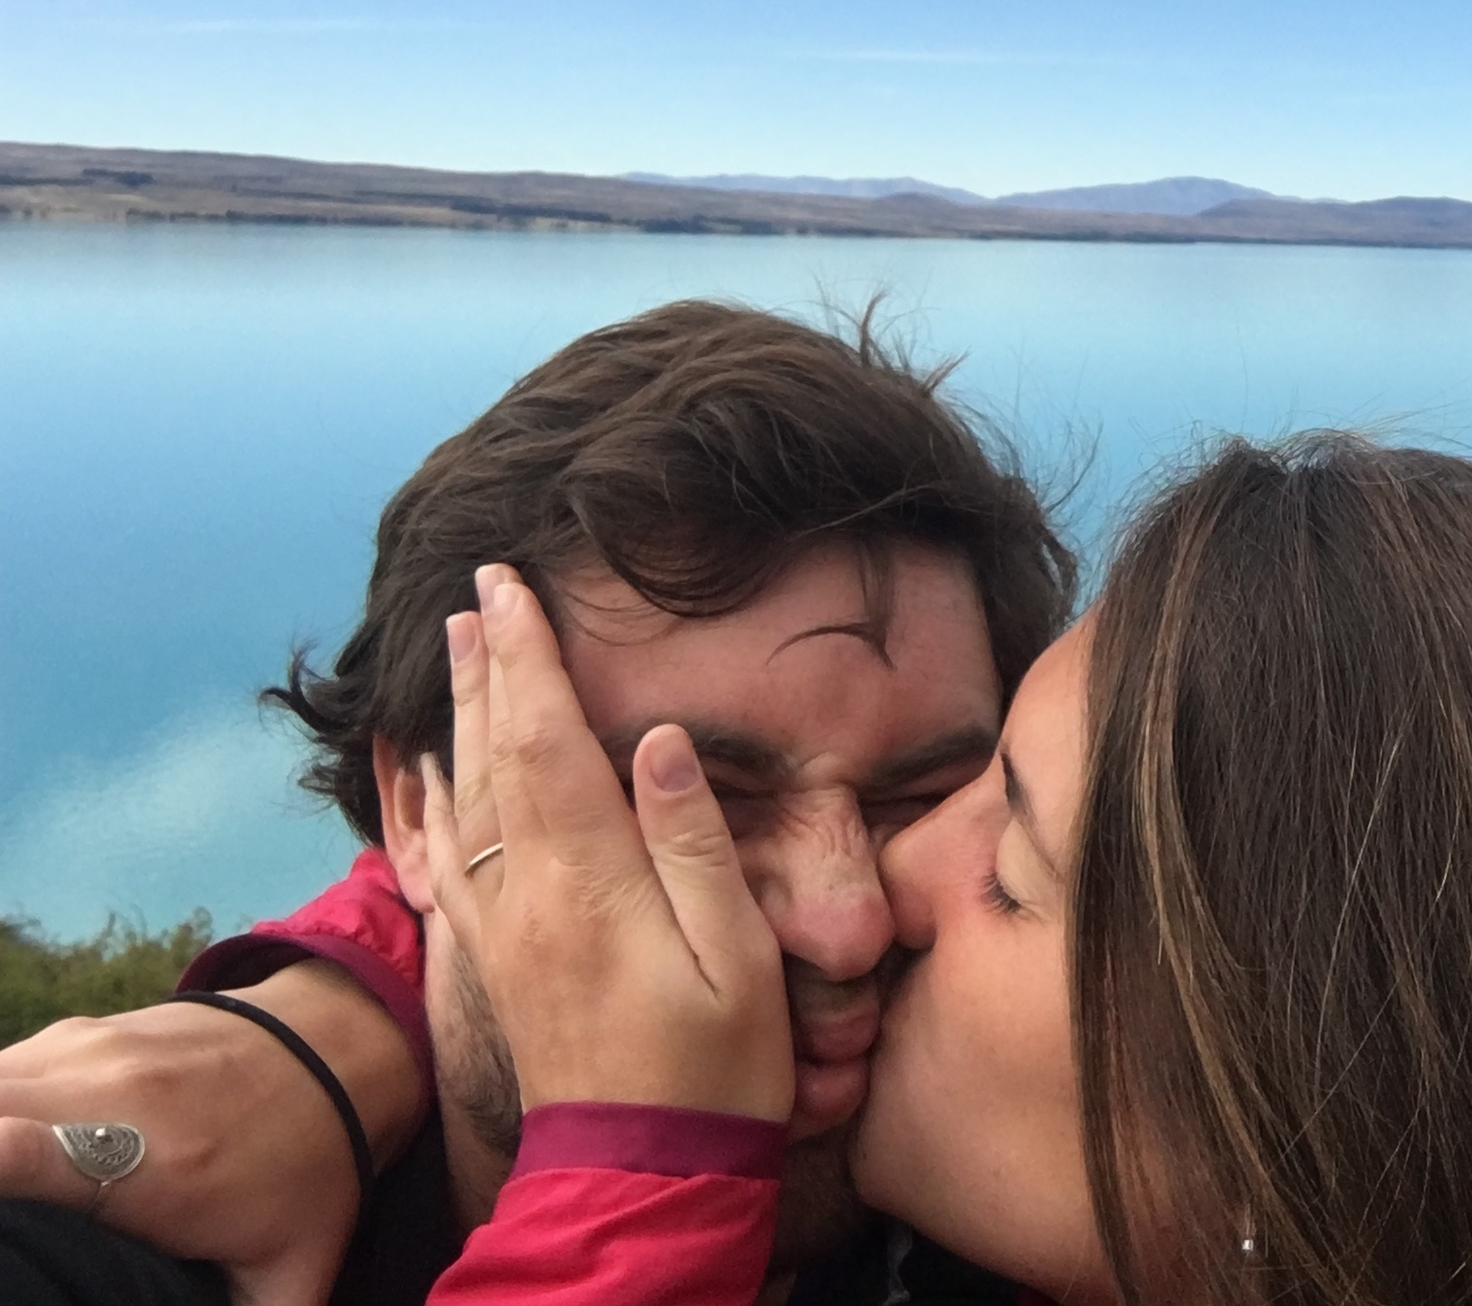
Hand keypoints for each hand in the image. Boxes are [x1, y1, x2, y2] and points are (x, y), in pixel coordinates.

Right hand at [0, 960, 423, 1305]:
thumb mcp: (295, 1268)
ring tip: (12, 1212)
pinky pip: (5, 1074)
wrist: (343, 1043)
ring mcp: (87, 1054)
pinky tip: (12, 1161)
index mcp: (150, 1165)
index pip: (20, 1153)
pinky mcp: (77, 1035)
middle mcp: (106, 1094)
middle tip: (4, 1238)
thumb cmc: (313, 1165)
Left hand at [423, 567, 792, 1122]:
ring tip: (458, 654)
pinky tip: (440, 772)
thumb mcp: (737, 955)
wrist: (641, 1177)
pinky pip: (450, 858)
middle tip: (475, 593)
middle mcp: (528, 898)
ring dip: (464, 717)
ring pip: (467, 800)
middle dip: (486, 669)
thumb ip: (696, 843)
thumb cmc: (713, 1069)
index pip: (549, 744)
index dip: (529, 661)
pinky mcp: (496, 962)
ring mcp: (503, 932)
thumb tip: (660, 741)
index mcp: (591, 886)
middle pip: (496, 758)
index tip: (513, 588)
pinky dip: (441, 798)